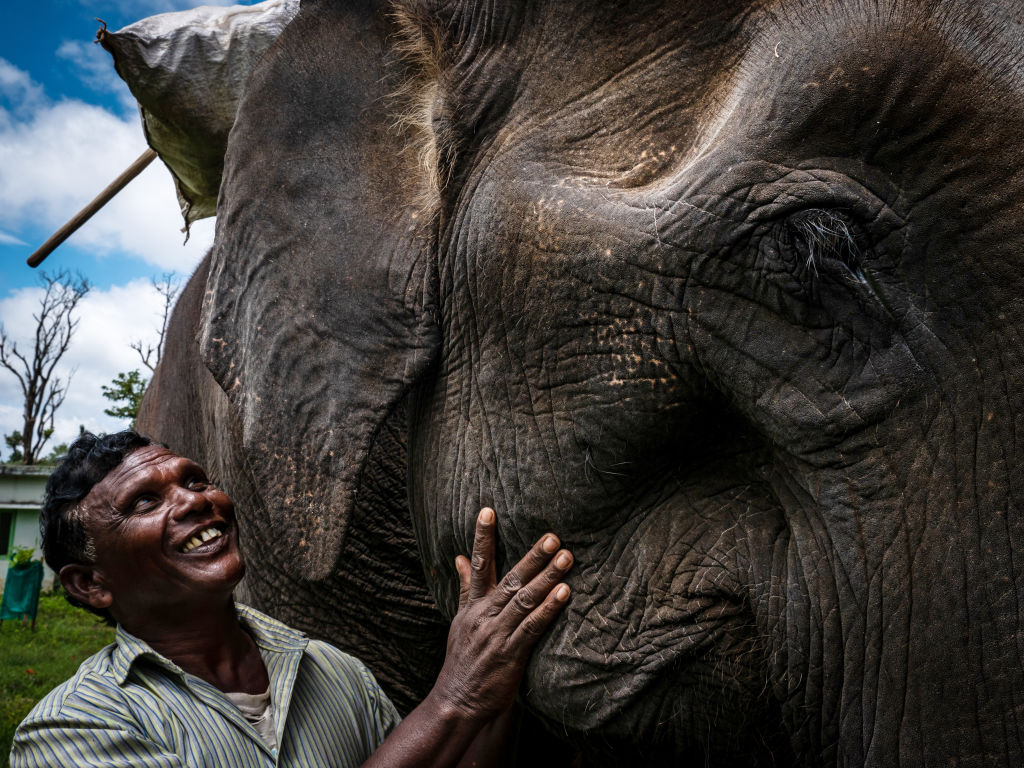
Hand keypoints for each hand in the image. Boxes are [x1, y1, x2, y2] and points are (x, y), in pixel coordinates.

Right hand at [430, 507, 572, 722]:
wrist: (456, 702)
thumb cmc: (463, 660)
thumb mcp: (459, 620)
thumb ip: (465, 588)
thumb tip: (460, 557)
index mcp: (473, 606)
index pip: (479, 565)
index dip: (483, 537)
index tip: (488, 510)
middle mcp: (484, 616)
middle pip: (510, 579)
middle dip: (533, 556)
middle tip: (553, 536)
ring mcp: (497, 634)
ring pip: (524, 600)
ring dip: (547, 577)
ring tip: (566, 557)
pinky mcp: (511, 654)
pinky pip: (532, 627)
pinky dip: (548, 609)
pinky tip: (564, 593)